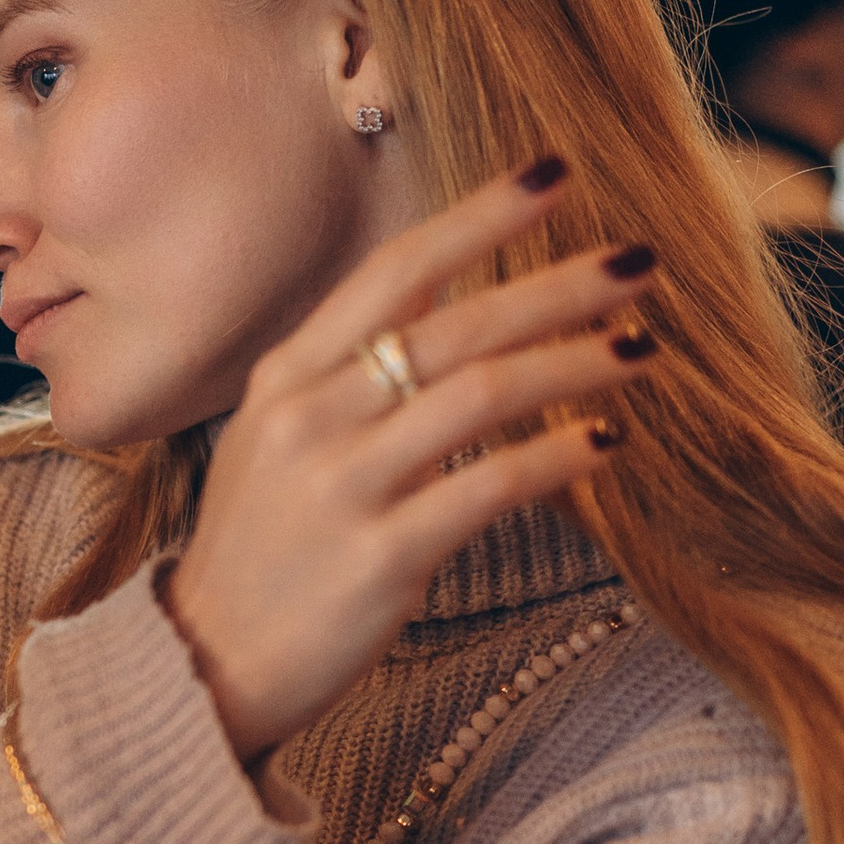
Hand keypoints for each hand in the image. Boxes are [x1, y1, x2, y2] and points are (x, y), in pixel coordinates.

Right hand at [162, 160, 650, 768]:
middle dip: (559, 287)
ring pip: (480, 395)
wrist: (202, 665)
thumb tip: (436, 291)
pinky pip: (487, 487)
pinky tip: (605, 442)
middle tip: (638, 264)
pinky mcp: (379, 557)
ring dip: (574, 365)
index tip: (555, 177)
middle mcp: (312, 418)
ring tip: (640, 351)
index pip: (394, 273)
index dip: (480, 219)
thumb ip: (350, 365)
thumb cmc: (260, 551)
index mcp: (287, 377)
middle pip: (455, 326)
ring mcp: (342, 486)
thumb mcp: (279, 437)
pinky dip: (555, 458)